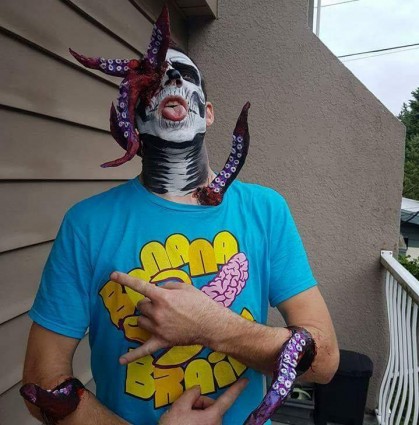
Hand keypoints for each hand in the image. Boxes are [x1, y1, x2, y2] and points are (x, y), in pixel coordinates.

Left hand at [110, 272, 231, 363]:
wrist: (211, 324)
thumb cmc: (200, 303)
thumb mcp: (185, 287)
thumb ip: (167, 286)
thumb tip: (158, 290)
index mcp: (162, 297)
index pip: (140, 286)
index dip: (125, 279)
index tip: (112, 276)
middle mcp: (157, 313)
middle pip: (141, 306)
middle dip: (148, 303)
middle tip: (163, 304)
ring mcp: (158, 328)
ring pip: (140, 321)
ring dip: (146, 317)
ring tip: (160, 317)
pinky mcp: (162, 341)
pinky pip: (144, 350)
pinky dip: (132, 355)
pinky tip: (121, 360)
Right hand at [159, 379, 247, 424]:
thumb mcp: (178, 407)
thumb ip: (190, 394)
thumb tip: (198, 389)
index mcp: (213, 416)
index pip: (227, 399)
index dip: (236, 388)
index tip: (246, 381)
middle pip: (211, 405)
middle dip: (199, 404)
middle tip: (184, 410)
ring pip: (207, 414)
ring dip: (196, 413)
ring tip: (183, 420)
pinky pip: (204, 422)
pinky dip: (196, 420)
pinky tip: (186, 424)